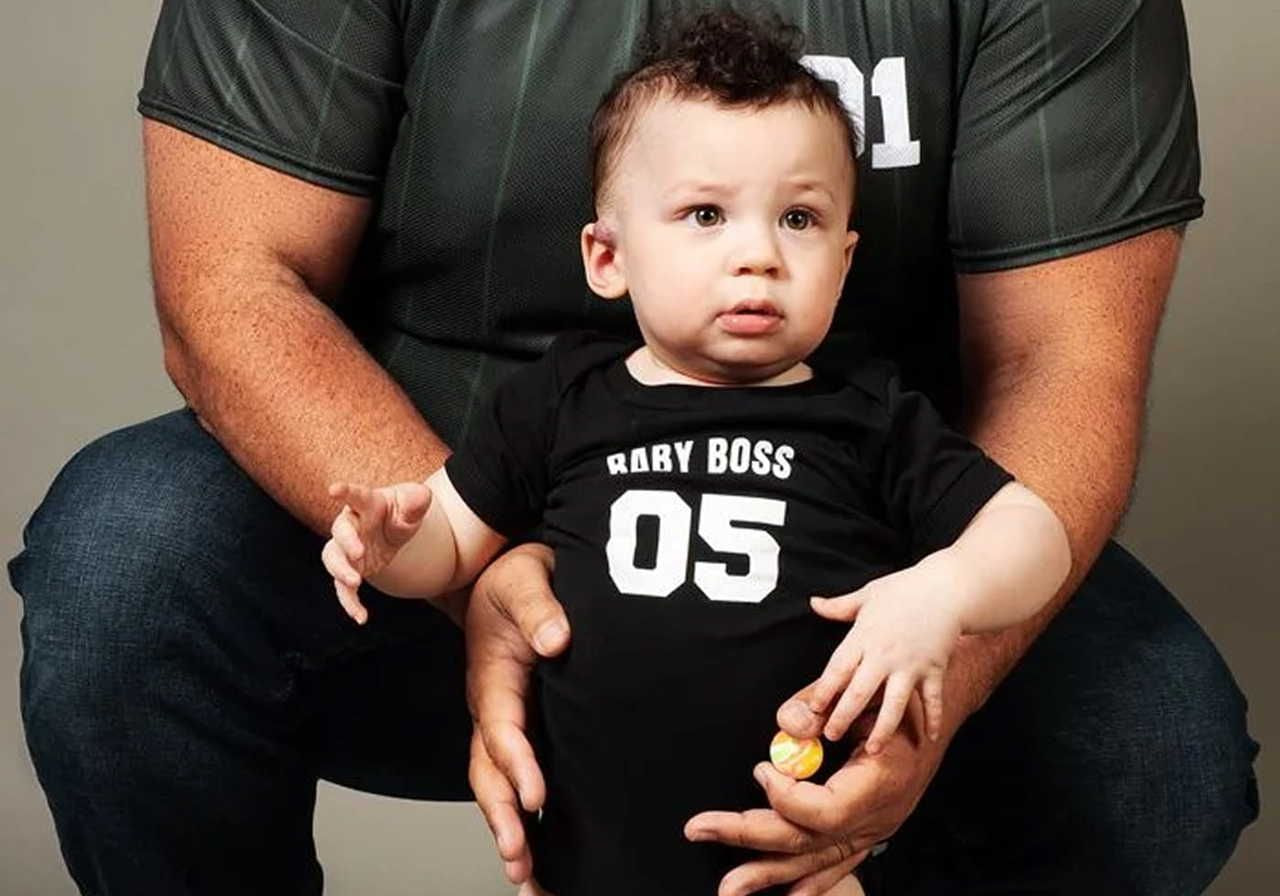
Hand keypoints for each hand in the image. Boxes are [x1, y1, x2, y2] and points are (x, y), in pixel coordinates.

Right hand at [321, 480, 430, 623]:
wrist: (395, 528)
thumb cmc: (402, 510)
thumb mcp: (415, 503)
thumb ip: (417, 501)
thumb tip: (421, 498)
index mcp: (368, 503)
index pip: (356, 495)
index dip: (345, 491)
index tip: (334, 489)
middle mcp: (352, 524)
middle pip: (340, 530)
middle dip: (347, 541)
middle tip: (359, 553)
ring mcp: (347, 548)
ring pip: (333, 558)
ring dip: (340, 571)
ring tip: (355, 583)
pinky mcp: (349, 568)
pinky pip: (342, 587)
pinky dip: (349, 603)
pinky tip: (361, 618)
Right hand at [465, 543, 569, 887]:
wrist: (511, 574)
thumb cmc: (517, 577)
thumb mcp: (526, 578)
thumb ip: (539, 606)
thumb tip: (557, 638)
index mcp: (491, 677)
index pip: (501, 727)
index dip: (517, 763)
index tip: (537, 796)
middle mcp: (492, 708)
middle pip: (488, 770)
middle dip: (502, 816)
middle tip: (518, 858)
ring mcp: (505, 721)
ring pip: (497, 783)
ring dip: (508, 826)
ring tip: (523, 872)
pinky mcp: (524, 726)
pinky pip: (517, 775)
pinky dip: (523, 813)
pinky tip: (543, 848)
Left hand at [686, 695, 948, 895]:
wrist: (930, 715)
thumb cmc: (893, 699)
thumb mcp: (859, 689)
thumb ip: (818, 704)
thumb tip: (788, 727)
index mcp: (881, 783)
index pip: (827, 812)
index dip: (787, 796)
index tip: (761, 768)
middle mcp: (877, 818)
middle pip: (809, 842)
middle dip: (749, 835)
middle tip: (700, 827)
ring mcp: (872, 832)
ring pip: (816, 862)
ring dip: (768, 874)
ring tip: (728, 887)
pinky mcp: (865, 836)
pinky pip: (833, 867)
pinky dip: (805, 884)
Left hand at [805, 561, 964, 751]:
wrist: (949, 588)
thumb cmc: (906, 589)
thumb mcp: (867, 594)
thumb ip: (839, 606)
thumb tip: (813, 602)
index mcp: (864, 636)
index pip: (838, 668)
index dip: (825, 690)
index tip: (814, 708)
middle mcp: (885, 655)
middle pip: (860, 692)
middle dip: (844, 716)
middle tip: (831, 736)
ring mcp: (911, 665)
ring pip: (894, 704)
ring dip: (883, 729)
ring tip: (871, 750)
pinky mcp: (934, 670)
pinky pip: (932, 700)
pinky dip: (933, 719)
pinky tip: (929, 739)